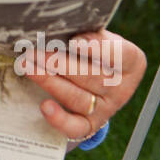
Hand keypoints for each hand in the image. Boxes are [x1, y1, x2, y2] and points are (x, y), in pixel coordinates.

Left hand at [21, 28, 146, 144]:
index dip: (97, 48)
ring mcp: (107, 109)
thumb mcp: (96, 38)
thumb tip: (59, 32)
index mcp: (131, 62)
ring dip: (50, 81)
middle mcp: (122, 88)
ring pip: (78, 98)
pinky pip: (76, 127)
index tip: (74, 41)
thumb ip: (86, 34)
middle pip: (91, 76)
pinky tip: (45, 106)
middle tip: (34, 51)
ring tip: (28, 67)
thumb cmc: (91, 51)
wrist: (91, 78)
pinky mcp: (90, 125)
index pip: (120, 54)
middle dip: (59, 63)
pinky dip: (59, 119)